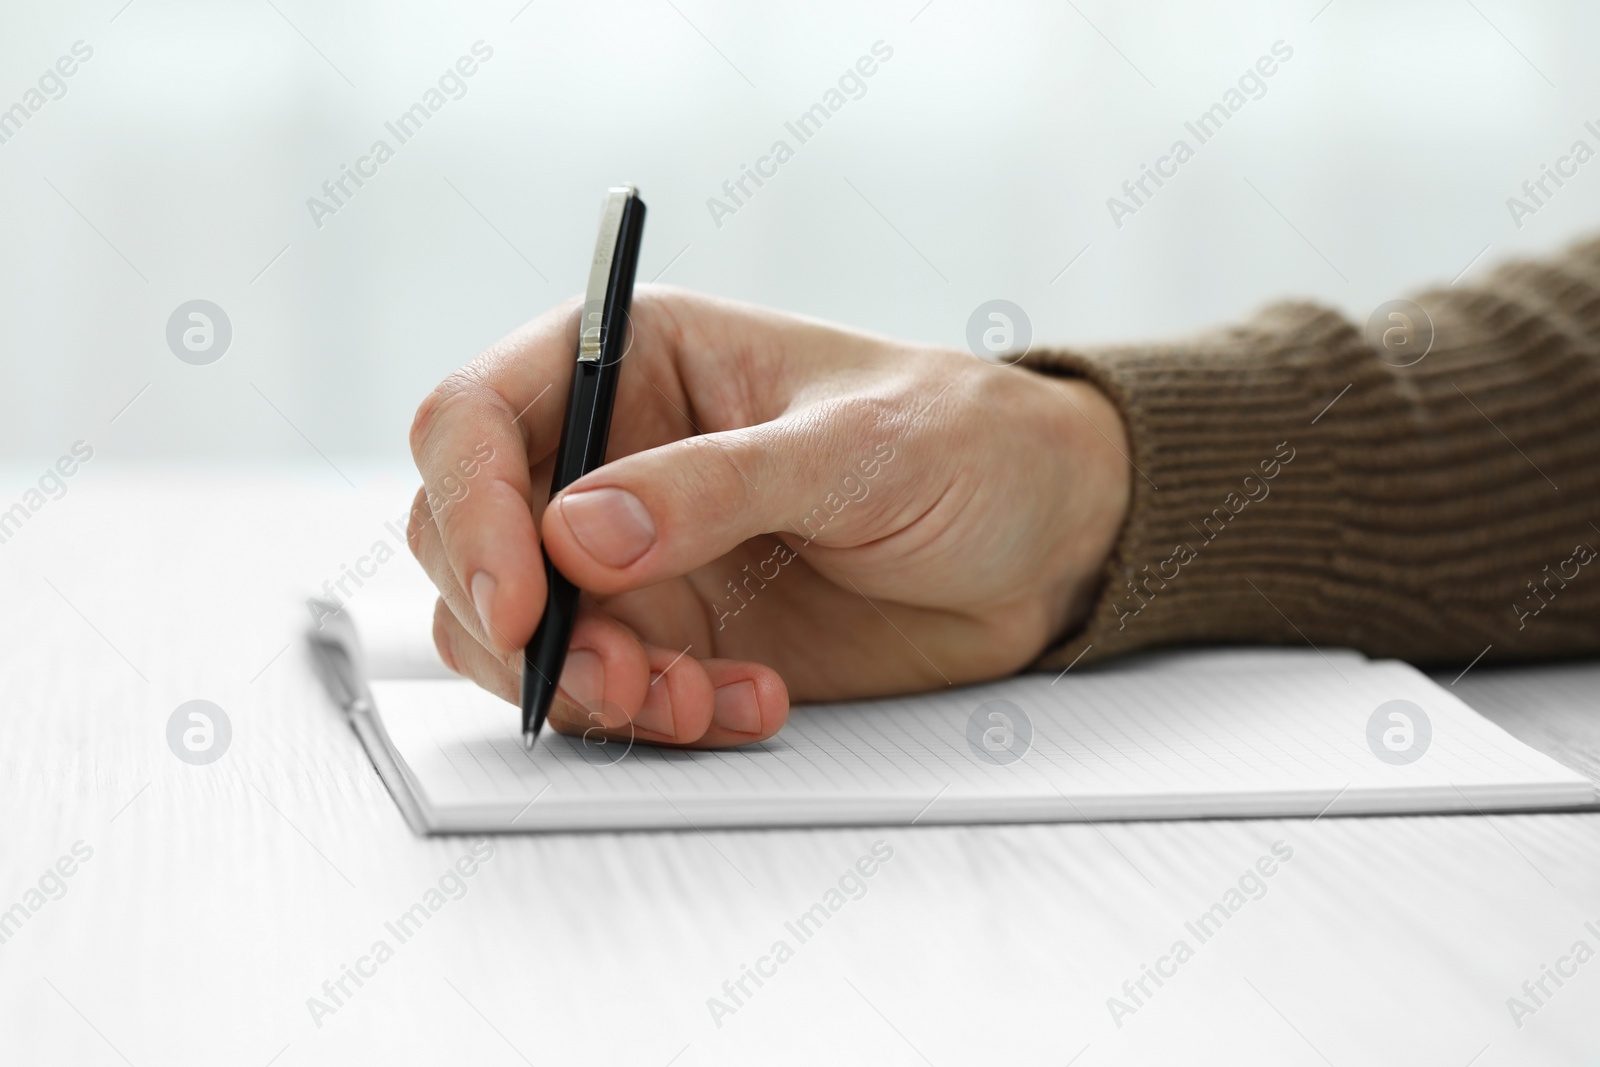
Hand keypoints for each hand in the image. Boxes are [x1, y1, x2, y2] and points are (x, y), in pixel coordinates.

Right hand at [407, 287, 1129, 747]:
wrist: (1043, 539)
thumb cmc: (966, 444)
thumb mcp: (856, 449)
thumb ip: (716, 487)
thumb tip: (578, 534)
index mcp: (634, 362)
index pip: (476, 419)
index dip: (473, 511)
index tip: (523, 603)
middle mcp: (610, 456)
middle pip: (466, 539)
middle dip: (521, 626)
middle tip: (616, 677)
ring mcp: (634, 554)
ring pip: (518, 634)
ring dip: (584, 687)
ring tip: (689, 700)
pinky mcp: (674, 633)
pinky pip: (606, 693)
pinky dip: (654, 718)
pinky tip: (746, 703)